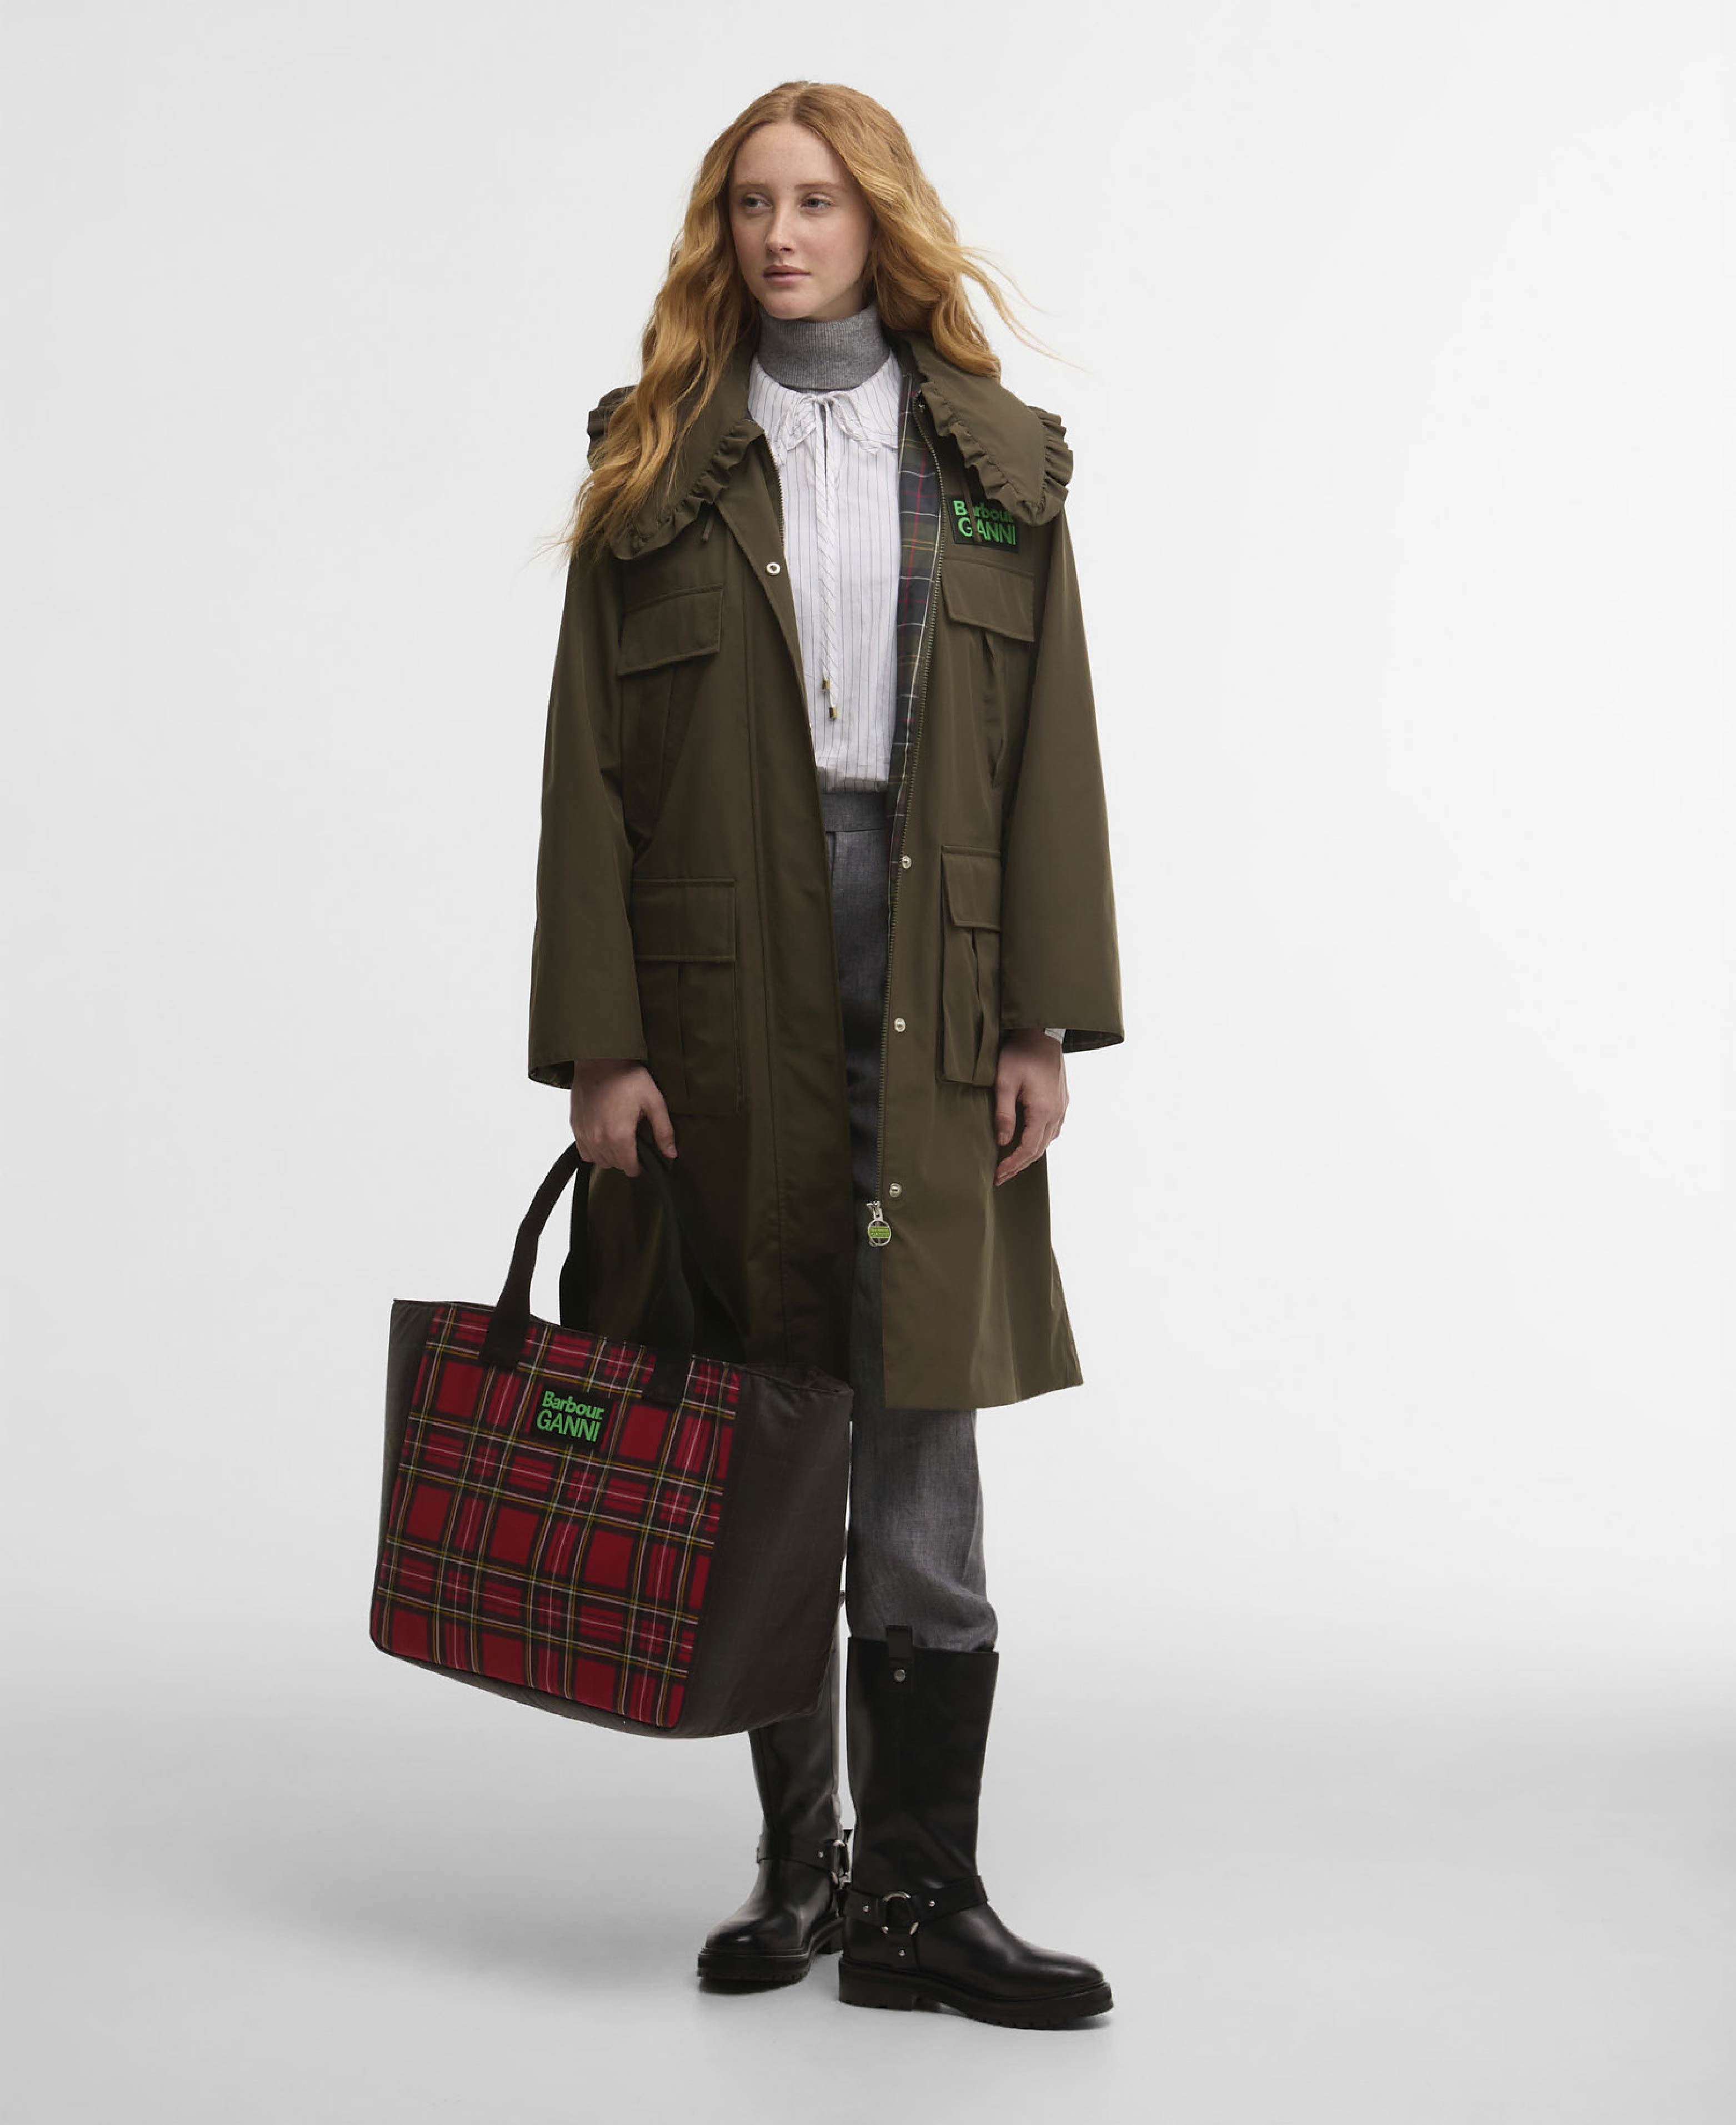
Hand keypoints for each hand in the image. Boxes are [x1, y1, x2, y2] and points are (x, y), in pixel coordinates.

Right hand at [569, 1060, 677, 1176]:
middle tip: (634, 1143)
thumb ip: (663, 1131)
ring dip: (610, 1156)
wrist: (598, 1060)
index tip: (644, 1159)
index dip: (639, 1167)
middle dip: (626, 1159)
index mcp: (619, 1136)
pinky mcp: (575, 1127)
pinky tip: (603, 1137)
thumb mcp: (654, 1101)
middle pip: (614, 1165)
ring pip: (598, 1160)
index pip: (629, 1168)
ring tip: (619, 1139)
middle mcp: (599, 1139)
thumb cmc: (627, 1077)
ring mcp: (584, 1134)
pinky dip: (594, 1150)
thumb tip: (672, 1154)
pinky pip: (584, 1151)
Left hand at [992, 1029, 1066, 1185]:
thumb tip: (1003, 1141)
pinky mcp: (1062, 1101)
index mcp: (1043, 1110)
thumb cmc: (1020, 1053)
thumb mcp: (1004, 1082)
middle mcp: (1057, 1112)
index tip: (997, 1174)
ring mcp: (1062, 1107)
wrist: (1042, 1033)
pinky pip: (1052, 1130)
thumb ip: (1003, 1113)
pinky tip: (1027, 1143)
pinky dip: (1038, 1141)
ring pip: (1047, 1141)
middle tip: (1000, 1176)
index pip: (1028, 1148)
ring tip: (1010, 1163)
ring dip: (1029, 1155)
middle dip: (1019, 1165)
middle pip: (1039, 1150)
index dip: (1012, 1164)